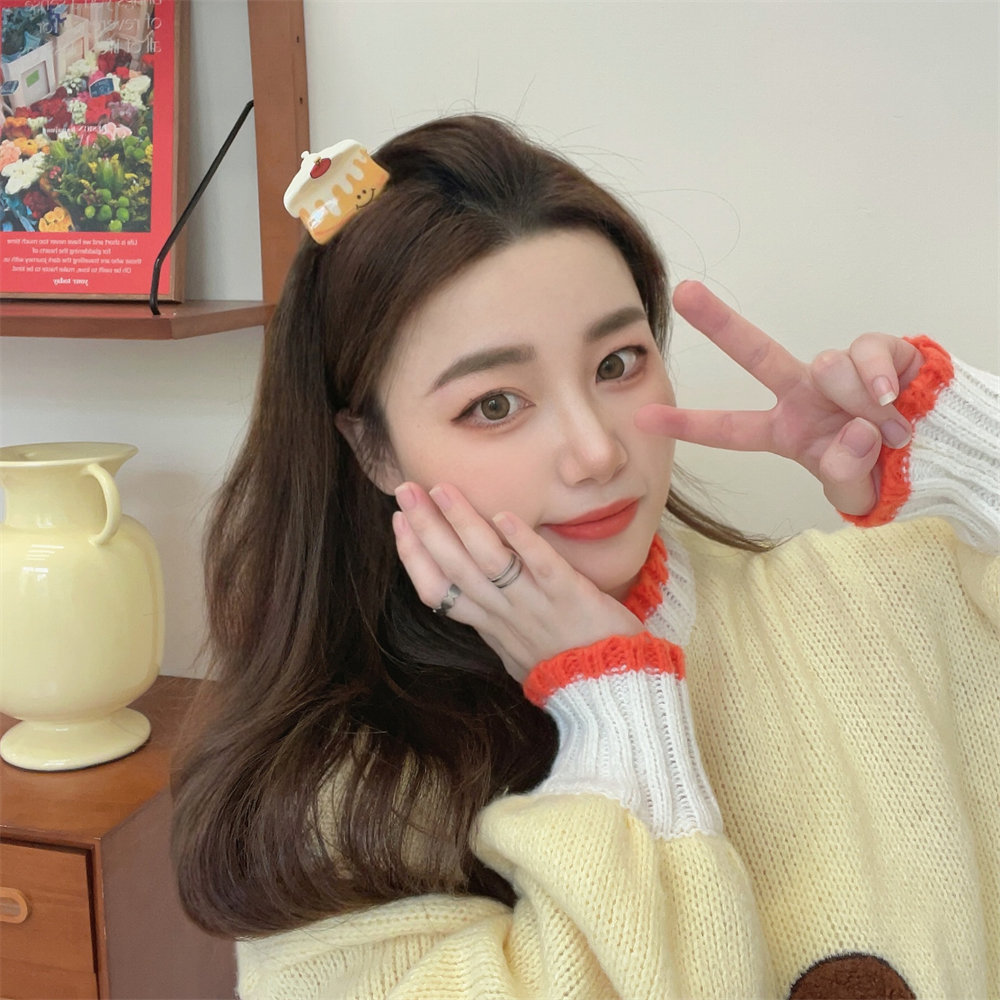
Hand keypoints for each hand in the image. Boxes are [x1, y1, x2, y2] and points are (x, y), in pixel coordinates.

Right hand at [392, 482, 642, 683]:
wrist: (610, 693)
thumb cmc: (565, 671)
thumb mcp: (515, 652)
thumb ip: (494, 623)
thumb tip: (473, 605)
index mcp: (489, 625)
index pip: (437, 589)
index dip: (413, 554)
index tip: (399, 520)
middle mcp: (504, 613)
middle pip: (455, 567)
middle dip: (426, 526)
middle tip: (405, 490)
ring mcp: (535, 605)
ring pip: (490, 562)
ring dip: (463, 524)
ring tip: (443, 489)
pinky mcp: (570, 596)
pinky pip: (542, 567)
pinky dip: (523, 543)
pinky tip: (504, 517)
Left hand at [635, 281, 924, 514]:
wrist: (937, 454)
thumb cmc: (883, 471)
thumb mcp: (853, 489)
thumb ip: (845, 474)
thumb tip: (852, 432)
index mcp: (784, 430)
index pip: (730, 429)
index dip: (689, 424)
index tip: (644, 418)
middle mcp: (804, 393)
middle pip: (756, 352)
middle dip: (719, 322)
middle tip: (683, 292)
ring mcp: (839, 371)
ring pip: (828, 366)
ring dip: (856, 400)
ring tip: (884, 426)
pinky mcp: (881, 353)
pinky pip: (869, 351)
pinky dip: (880, 376)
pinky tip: (892, 396)